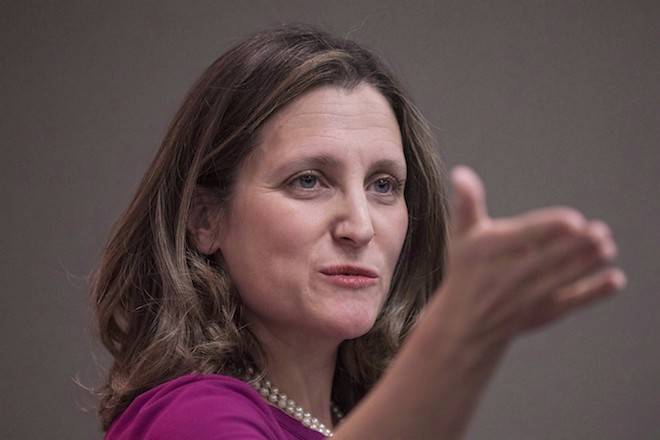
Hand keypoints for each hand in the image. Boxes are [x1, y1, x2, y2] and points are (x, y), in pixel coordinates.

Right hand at [436, 166, 625, 344]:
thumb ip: (466, 204)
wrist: (464, 323)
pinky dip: (594, 292)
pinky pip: (571, 302)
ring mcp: (526, 298)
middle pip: (547, 259)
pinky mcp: (541, 314)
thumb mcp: (460, 236)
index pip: (524, 237)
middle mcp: (507, 276)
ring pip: (562, 279)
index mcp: (490, 252)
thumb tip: (460, 173)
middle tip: (599, 231)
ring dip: (587, 264)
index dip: (548, 229)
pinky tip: (615, 280)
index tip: (573, 220)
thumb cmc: (465, 269)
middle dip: (576, 246)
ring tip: (607, 248)